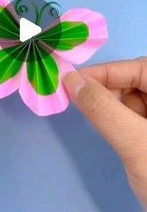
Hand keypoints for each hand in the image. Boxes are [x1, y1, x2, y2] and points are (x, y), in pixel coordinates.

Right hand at [64, 59, 146, 209]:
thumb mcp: (136, 143)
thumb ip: (103, 109)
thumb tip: (72, 81)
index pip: (139, 68)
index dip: (106, 71)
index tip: (72, 81)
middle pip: (135, 81)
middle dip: (106, 89)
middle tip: (78, 100)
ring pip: (132, 99)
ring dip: (109, 105)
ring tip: (92, 116)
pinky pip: (134, 117)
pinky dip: (117, 119)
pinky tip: (106, 127)